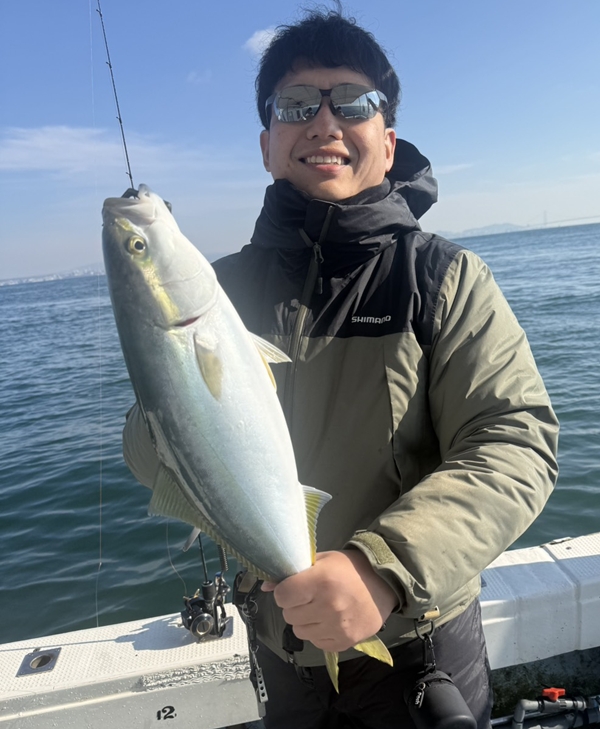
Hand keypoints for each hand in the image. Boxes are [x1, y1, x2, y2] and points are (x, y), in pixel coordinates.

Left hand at [261, 550, 396, 651]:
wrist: (384, 583)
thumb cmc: (350, 568)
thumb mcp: (322, 560)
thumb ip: (294, 571)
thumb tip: (266, 585)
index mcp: (321, 581)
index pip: (282, 596)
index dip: (284, 591)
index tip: (293, 587)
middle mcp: (328, 606)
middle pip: (289, 614)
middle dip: (295, 605)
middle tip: (309, 597)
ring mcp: (337, 627)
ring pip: (299, 631)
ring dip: (305, 620)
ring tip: (320, 608)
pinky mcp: (344, 642)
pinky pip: (316, 643)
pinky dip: (319, 633)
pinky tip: (330, 620)